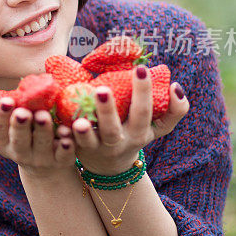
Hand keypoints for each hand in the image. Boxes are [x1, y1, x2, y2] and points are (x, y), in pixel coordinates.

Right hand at [0, 97, 75, 177]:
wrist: (43, 163)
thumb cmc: (17, 135)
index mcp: (0, 143)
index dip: (1, 117)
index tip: (6, 101)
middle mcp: (19, 154)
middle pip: (19, 140)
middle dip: (20, 126)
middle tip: (23, 111)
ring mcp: (40, 160)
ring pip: (42, 146)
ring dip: (43, 132)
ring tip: (44, 116)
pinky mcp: (61, 162)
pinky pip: (64, 155)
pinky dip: (66, 146)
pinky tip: (67, 135)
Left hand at [69, 65, 189, 174]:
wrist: (111, 166)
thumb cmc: (136, 134)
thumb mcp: (159, 127)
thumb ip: (174, 109)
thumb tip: (176, 86)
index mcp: (139, 132)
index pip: (144, 112)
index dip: (144, 92)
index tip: (141, 69)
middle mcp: (118, 142)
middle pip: (113, 129)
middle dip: (108, 110)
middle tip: (102, 89)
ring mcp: (96, 148)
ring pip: (89, 141)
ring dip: (84, 131)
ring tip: (78, 121)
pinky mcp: (77, 150)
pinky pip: (69, 146)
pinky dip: (64, 138)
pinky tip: (59, 127)